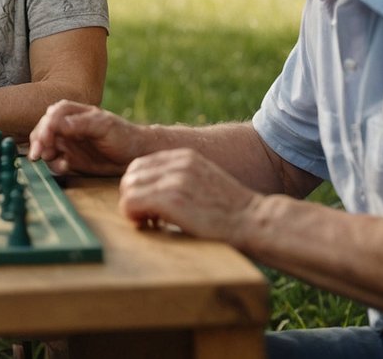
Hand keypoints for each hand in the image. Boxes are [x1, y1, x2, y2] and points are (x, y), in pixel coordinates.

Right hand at [28, 100, 138, 175]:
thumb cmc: (123, 135)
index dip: (45, 127)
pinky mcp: (69, 158)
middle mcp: (66, 126)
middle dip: (38, 142)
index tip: (44, 140)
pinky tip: (65, 167)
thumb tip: (55, 123)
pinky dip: (55, 165)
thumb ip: (81, 123)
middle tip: (38, 155)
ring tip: (59, 164)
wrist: (135, 155)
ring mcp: (67, 143)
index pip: (52, 116)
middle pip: (43, 131)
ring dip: (46, 155)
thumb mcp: (104, 126)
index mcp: (73, 112)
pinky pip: (54, 162)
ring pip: (45, 147)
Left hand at [119, 148, 258, 242]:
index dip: (138, 188)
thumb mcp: (204, 182)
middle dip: (132, 197)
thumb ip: (181, 180)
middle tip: (146, 218)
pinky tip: (152, 226)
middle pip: (131, 175)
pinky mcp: (171, 199)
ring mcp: (174, 179)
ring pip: (128, 189)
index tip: (148, 207)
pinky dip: (134, 217)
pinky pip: (132, 203)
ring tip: (150, 223)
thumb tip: (153, 193)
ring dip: (133, 209)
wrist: (255, 221)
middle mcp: (177, 163)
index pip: (140, 164)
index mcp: (185, 156)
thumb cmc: (231, 212)